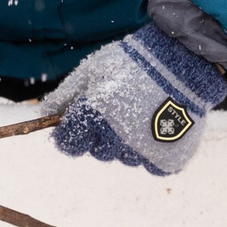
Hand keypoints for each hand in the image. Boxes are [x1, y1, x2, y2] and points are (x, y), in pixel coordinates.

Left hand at [48, 22, 226, 175]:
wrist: (182, 62)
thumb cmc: (131, 62)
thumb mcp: (92, 70)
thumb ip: (66, 95)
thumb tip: (44, 113)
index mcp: (95, 114)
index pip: (68, 143)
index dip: (68, 136)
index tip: (72, 130)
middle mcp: (118, 137)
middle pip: (98, 152)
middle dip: (101, 136)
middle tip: (115, 112)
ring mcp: (144, 151)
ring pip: (125, 157)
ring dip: (127, 142)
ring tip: (141, 112)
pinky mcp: (168, 159)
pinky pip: (151, 164)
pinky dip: (152, 150)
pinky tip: (157, 126)